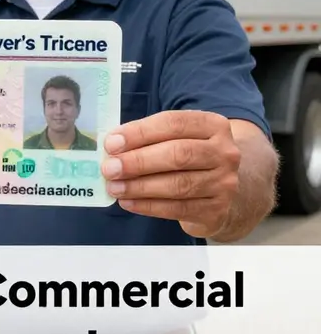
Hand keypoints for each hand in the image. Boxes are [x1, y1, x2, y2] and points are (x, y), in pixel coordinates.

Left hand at [100, 110, 240, 237]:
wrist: (220, 189)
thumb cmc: (188, 156)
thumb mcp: (175, 137)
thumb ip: (147, 137)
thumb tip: (112, 146)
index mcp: (213, 125)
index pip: (173, 123)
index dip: (140, 132)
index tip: (112, 144)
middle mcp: (225, 152)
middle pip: (178, 154)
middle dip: (138, 162)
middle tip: (110, 168)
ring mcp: (224, 183)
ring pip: (178, 185)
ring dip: (140, 187)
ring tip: (114, 187)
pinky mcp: (217, 210)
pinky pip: (178, 209)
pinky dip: (149, 206)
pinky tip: (128, 202)